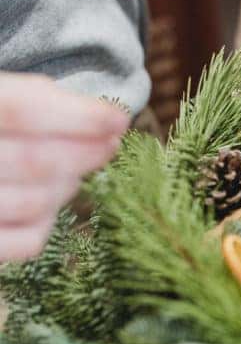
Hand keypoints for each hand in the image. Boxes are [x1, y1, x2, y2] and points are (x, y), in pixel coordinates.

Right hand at [0, 74, 128, 261]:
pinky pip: (26, 243)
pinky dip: (47, 221)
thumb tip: (102, 116)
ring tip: (74, 171)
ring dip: (67, 185)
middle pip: (32, 161)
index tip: (118, 118)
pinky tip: (49, 201)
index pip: (20, 110)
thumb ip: (33, 100)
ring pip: (33, 203)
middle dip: (84, 153)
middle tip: (109, 144)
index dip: (78, 116)